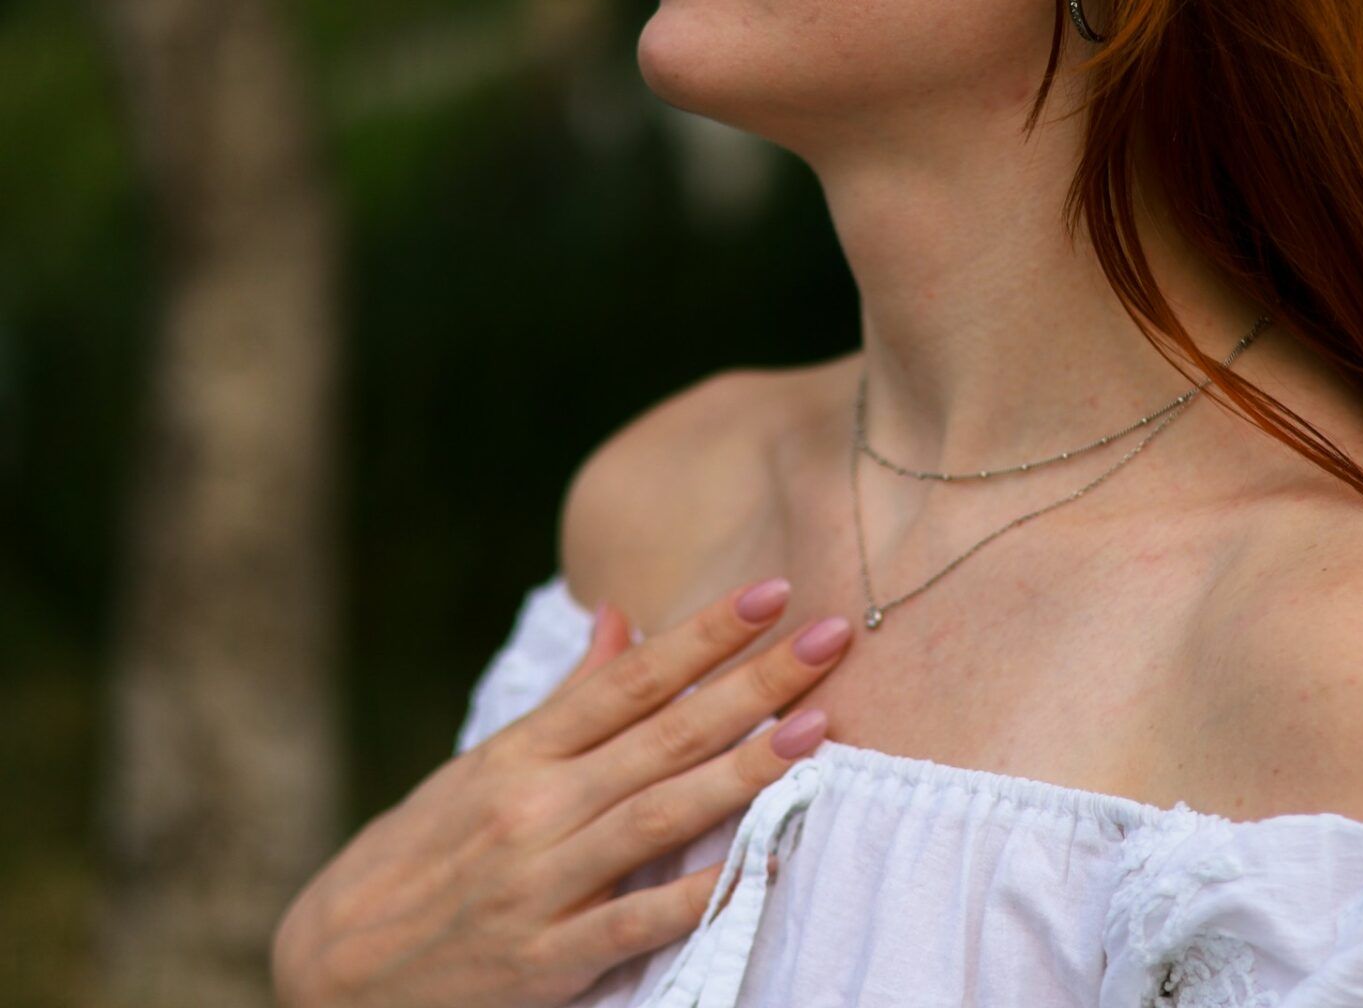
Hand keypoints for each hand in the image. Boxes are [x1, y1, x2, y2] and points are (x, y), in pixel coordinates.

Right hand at [270, 577, 850, 1007]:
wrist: (333, 970)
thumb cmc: (420, 855)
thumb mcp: (479, 766)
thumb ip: (566, 698)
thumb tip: (621, 616)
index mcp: (521, 754)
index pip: (631, 680)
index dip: (704, 634)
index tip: (773, 591)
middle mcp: (534, 807)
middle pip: (663, 734)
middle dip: (754, 683)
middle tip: (832, 638)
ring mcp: (542, 883)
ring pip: (659, 817)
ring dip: (744, 772)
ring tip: (817, 730)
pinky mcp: (547, 959)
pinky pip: (636, 923)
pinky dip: (698, 895)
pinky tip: (762, 864)